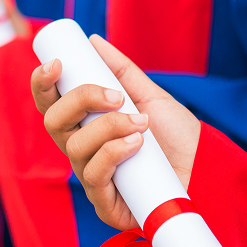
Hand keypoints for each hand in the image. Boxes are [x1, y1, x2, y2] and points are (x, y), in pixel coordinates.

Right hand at [31, 35, 200, 229]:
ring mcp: (92, 179)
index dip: (42, 84)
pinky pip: (93, 175)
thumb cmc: (176, 135)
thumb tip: (93, 41)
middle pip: (53, 123)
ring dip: (109, 128)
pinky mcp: (105, 205)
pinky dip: (113, 153)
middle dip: (81, 100)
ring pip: (74, 147)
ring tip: (141, 124)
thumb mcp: (149, 96)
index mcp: (85, 126)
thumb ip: (121, 71)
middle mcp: (82, 152)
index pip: (49, 105)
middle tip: (117, 96)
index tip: (55, 63)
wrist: (205, 165)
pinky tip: (137, 145)